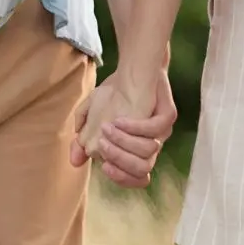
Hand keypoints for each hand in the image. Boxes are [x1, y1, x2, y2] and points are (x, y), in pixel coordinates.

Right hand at [70, 68, 175, 188]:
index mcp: (137, 150)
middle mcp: (151, 144)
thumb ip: (83, 138)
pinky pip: (155, 129)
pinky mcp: (168, 115)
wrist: (134, 67)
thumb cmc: (115, 94)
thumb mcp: (93, 114)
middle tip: (102, 144)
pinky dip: (135, 127)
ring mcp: (162, 131)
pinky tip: (119, 119)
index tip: (103, 167)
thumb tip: (75, 161)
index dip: (121, 178)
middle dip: (119, 160)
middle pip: (142, 169)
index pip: (135, 178)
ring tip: (107, 128)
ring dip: (124, 143)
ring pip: (148, 152)